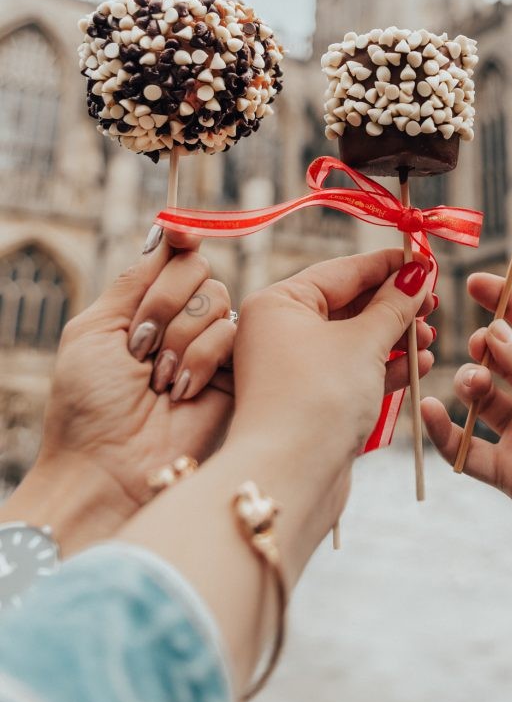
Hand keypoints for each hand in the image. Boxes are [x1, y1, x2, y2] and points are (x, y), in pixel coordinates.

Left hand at [25, 230, 235, 547]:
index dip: (179, 243)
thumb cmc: (87, 406)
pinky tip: (181, 392)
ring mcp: (210, 347)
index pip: (174, 256)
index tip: (179, 237)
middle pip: (199, 270)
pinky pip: (232, 333)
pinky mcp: (235, 373)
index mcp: (145, 308)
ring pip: (217, 299)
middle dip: (164, 303)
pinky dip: (200, 359)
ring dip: (178, 338)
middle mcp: (181, 322)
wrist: (106, 469)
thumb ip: (134, 280)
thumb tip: (168, 232)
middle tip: (139, 347)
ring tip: (158, 380)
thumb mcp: (93, 329)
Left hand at [230, 249, 433, 547]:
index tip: (425, 260)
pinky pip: (352, 373)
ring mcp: (294, 369)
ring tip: (430, 337)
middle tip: (433, 302)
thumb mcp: (364, 342)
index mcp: (279, 303)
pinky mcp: (311, 402)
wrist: (290, 478)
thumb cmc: (319, 398)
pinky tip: (419, 366)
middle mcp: (279, 332)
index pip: (342, 271)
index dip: (388, 266)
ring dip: (395, 338)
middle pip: (348, 306)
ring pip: (353, 342)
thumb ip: (394, 305)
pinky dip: (384, 368)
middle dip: (394, 306)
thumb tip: (416, 274)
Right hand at [422, 273, 511, 566]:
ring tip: (473, 383)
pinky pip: (467, 448)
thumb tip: (494, 332)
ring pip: (485, 399)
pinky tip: (432, 410)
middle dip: (488, 347)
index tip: (476, 282)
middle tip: (481, 346)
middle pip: (508, 360)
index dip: (509, 302)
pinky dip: (445, 431)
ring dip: (470, 384)